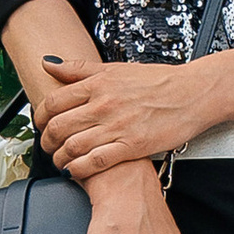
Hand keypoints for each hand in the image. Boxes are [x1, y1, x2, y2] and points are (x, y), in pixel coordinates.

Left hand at [40, 60, 211, 177]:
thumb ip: (80, 69)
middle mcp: (104, 105)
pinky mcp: (131, 146)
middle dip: (46, 141)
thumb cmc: (160, 81)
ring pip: (72, 147)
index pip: (53, 102)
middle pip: (58, 127)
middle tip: (48, 145)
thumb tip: (49, 63)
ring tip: (60, 160)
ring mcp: (117, 126)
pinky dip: (78, 169)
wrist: (193, 93)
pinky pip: (94, 162)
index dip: (39, 117)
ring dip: (59, 157)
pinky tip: (75, 169)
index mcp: (99, 84)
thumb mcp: (116, 68)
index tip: (41, 124)